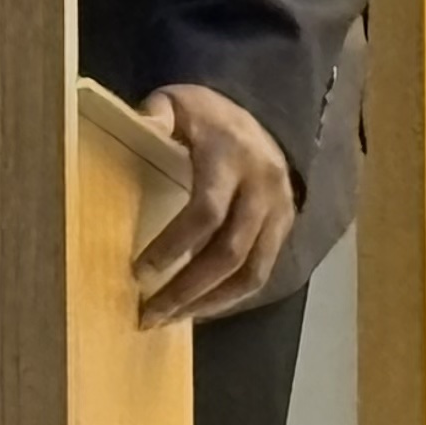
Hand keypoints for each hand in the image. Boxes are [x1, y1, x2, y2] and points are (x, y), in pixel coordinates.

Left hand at [132, 83, 294, 327]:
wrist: (262, 117)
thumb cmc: (208, 116)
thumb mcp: (178, 103)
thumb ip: (157, 115)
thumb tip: (140, 126)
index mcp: (231, 157)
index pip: (206, 211)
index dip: (173, 246)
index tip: (139, 271)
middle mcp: (262, 188)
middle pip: (229, 253)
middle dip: (188, 289)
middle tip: (150, 315)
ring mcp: (280, 211)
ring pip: (251, 273)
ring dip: (210, 303)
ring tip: (171, 321)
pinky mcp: (286, 229)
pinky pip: (261, 273)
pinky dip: (229, 297)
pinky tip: (198, 308)